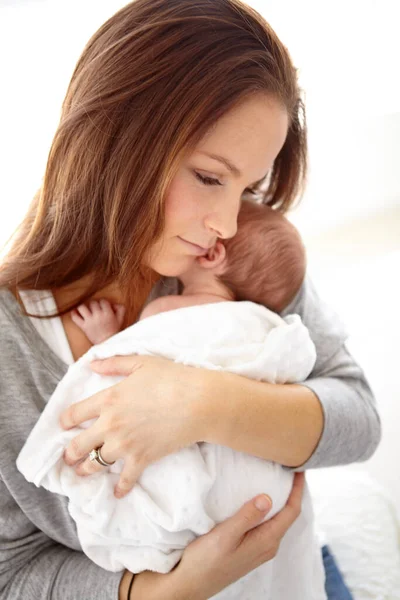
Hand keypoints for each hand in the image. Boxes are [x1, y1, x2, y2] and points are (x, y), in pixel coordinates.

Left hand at [60, 355, 204, 497]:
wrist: (197, 402)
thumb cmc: (171, 378)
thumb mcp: (141, 363)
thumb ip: (114, 363)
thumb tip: (92, 364)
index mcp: (108, 399)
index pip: (74, 414)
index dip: (65, 421)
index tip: (64, 425)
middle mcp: (110, 425)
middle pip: (78, 445)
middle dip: (69, 453)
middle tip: (68, 457)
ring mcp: (125, 445)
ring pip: (95, 464)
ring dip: (86, 470)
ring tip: (83, 473)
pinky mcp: (141, 459)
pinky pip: (125, 479)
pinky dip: (120, 488)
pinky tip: (117, 492)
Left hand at [71, 299, 124, 343]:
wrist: (107, 344)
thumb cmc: (113, 332)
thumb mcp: (120, 320)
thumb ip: (120, 309)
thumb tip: (114, 304)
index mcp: (108, 313)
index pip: (103, 301)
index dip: (103, 303)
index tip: (103, 306)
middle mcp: (98, 316)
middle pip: (92, 303)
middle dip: (94, 305)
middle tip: (95, 309)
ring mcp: (89, 321)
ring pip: (82, 307)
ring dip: (83, 307)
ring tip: (85, 309)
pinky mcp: (83, 327)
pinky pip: (75, 318)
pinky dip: (73, 313)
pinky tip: (75, 311)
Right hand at [169, 472, 304, 599]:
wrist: (191, 584)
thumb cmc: (206, 561)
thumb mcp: (225, 535)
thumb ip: (247, 516)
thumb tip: (268, 498)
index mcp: (266, 541)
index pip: (291, 512)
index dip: (297, 490)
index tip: (300, 470)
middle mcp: (268, 546)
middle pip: (287, 515)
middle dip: (292, 493)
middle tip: (290, 469)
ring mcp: (260, 549)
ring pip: (277, 520)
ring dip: (281, 501)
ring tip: (278, 480)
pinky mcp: (250, 549)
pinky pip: (267, 525)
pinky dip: (269, 510)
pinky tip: (260, 501)